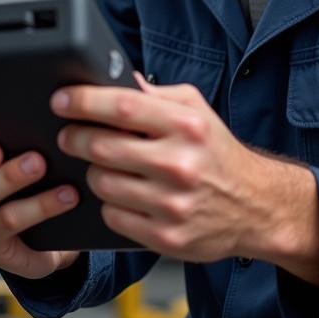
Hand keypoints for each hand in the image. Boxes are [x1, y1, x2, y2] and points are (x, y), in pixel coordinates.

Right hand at [0, 142, 81, 279]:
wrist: (36, 229)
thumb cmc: (18, 182)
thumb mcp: (7, 159)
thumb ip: (8, 144)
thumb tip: (33, 125)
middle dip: (9, 175)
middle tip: (37, 160)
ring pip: (5, 216)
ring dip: (37, 200)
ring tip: (66, 185)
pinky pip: (19, 230)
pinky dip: (46, 210)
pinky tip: (69, 197)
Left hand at [52, 73, 318, 280]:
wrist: (256, 206)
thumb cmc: (219, 154)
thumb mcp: (198, 111)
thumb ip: (158, 95)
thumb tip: (118, 80)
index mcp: (187, 126)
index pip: (122, 107)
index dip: (83, 101)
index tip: (61, 100)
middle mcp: (180, 164)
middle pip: (102, 146)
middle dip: (74, 138)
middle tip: (69, 135)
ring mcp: (172, 204)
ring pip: (102, 183)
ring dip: (93, 172)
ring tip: (105, 166)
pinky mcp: (166, 237)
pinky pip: (113, 216)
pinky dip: (110, 204)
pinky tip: (124, 195)